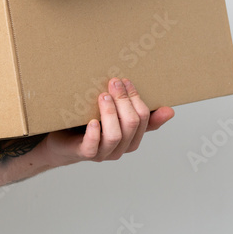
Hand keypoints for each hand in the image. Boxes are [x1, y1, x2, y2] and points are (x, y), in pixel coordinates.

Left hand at [43, 78, 174, 166]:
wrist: (62, 143)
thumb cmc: (90, 126)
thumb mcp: (116, 118)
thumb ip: (138, 115)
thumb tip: (170, 110)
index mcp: (132, 138)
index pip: (144, 118)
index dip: (136, 98)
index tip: (126, 80)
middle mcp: (120, 147)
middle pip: (131, 124)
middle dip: (124, 101)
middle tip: (114, 82)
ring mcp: (102, 152)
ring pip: (115, 135)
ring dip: (110, 113)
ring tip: (103, 96)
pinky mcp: (83, 153)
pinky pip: (92, 147)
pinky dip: (94, 133)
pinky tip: (92, 121)